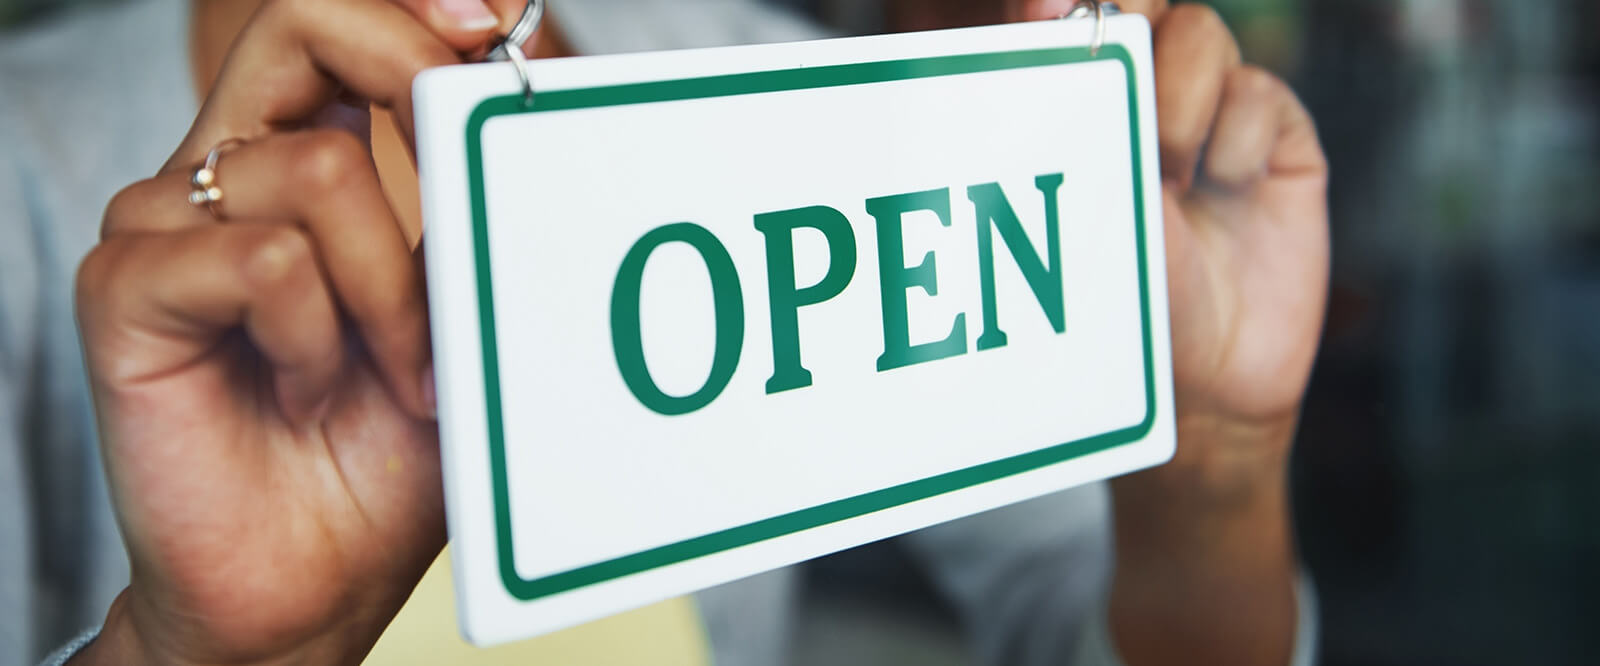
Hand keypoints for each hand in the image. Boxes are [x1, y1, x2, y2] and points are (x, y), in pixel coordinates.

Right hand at [73, 1, 554, 663]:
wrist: (313, 582)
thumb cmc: (386, 455)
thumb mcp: (455, 316)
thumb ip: (464, 210)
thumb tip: (525, 89)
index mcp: (293, 168)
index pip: (330, 29)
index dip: (409, 9)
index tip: (491, 28)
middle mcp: (222, 181)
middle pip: (297, 24)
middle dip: (406, 68)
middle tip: (464, 144)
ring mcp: (164, 230)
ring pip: (313, 168)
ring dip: (393, 288)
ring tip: (395, 374)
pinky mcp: (124, 292)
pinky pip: (266, 260)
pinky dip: (323, 336)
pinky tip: (312, 393)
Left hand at [899, 3, 1326, 472]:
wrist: (1201, 390)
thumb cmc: (1113, 314)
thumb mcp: (1079, 208)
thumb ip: (1065, 113)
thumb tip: (1038, 10)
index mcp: (1075, 110)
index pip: (1067, 22)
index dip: (1056, 4)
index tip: (1041, 10)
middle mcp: (1142, 100)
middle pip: (1139, 3)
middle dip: (1125, 7)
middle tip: (1113, 36)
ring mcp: (1212, 118)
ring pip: (1199, 33)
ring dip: (1178, 95)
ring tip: (1167, 169)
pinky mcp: (1276, 142)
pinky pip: (1259, 91)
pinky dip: (1238, 135)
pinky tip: (1224, 189)